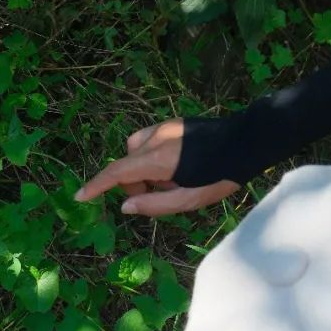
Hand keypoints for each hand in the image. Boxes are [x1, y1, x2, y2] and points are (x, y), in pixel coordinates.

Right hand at [75, 118, 239, 216]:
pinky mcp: (174, 124)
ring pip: (137, 151)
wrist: (250, 140)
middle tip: (161, 195)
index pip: (117, 172)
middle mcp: (156, 139)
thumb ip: (154, 205)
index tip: (80, 196)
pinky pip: (150, 142)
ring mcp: (165, 128)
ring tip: (172, 180)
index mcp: (158, 159)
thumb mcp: (189, 200)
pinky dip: (154, 157)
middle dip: (134, 182)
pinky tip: (177, 165)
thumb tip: (125, 206)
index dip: (97, 186)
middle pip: (127, 163)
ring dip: (144, 169)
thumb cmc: (222, 176)